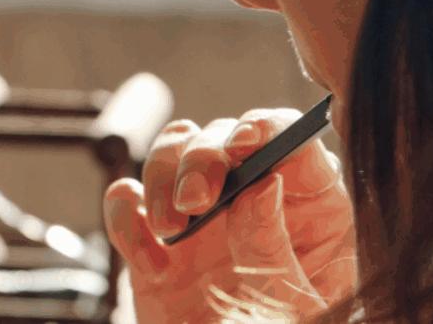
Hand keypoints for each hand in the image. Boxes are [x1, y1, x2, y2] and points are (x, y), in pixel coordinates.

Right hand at [103, 108, 356, 322]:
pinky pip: (125, 200)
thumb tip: (262, 184)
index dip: (267, 127)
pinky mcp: (151, 236)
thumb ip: (273, 247)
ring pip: (169, 150)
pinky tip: (151, 266)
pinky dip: (126, 221)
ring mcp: (198, 214)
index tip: (245, 141)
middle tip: (194, 201)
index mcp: (308, 208)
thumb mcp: (290, 307)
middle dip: (202, 158)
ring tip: (171, 231)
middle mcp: (250, 198)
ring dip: (161, 178)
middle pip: (221, 136)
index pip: (291, 140)